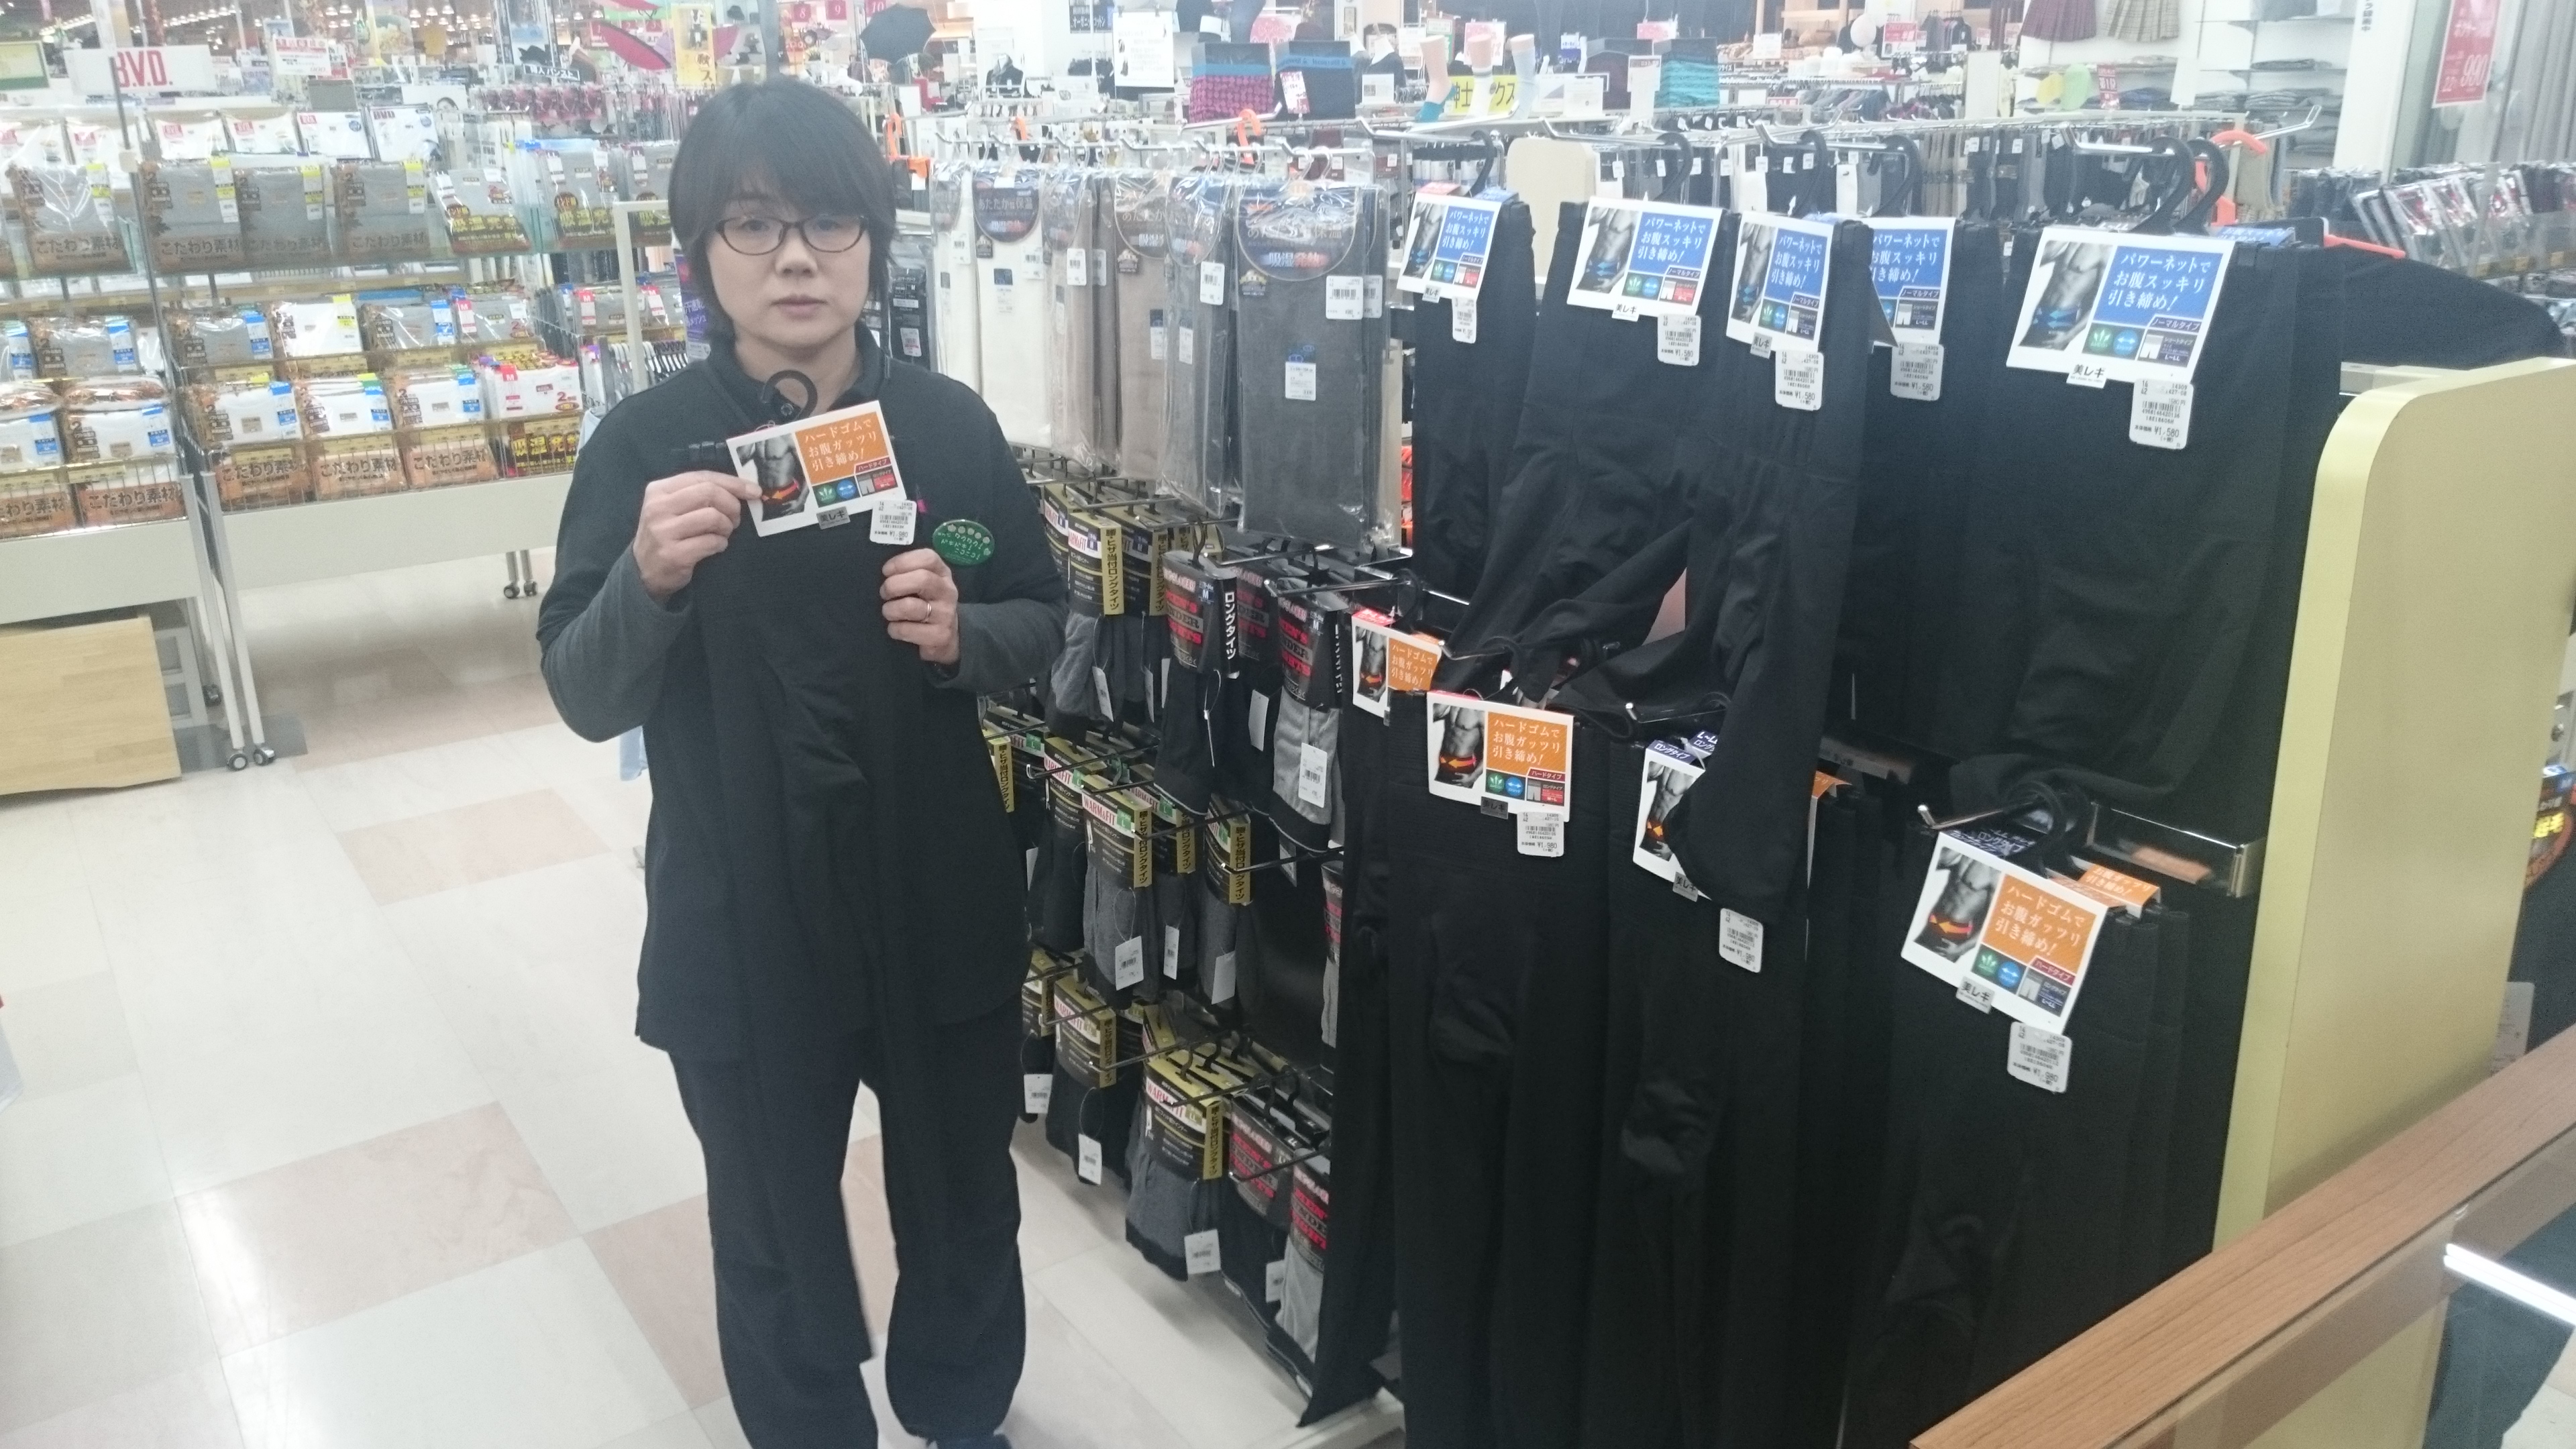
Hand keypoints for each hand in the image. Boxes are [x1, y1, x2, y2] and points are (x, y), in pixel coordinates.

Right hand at [632, 470, 756, 602]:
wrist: (644, 570)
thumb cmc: (667, 534)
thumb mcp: (673, 507)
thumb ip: (699, 494)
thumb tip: (743, 489)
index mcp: (659, 490)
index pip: (703, 477)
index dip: (733, 483)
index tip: (754, 491)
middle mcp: (658, 507)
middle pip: (709, 493)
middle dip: (732, 506)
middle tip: (735, 519)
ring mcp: (663, 531)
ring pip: (713, 517)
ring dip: (727, 527)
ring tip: (723, 534)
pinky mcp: (673, 554)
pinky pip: (711, 542)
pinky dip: (720, 544)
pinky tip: (715, 547)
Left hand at [881, 547, 960, 665]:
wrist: (944, 637)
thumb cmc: (925, 603)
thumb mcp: (924, 584)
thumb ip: (909, 572)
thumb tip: (886, 571)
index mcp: (942, 574)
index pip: (928, 558)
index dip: (903, 562)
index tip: (886, 571)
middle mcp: (947, 592)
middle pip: (922, 579)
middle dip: (894, 585)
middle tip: (884, 593)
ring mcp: (946, 614)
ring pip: (910, 606)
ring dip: (890, 609)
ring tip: (888, 612)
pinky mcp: (940, 636)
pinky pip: (907, 630)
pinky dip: (894, 629)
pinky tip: (895, 628)